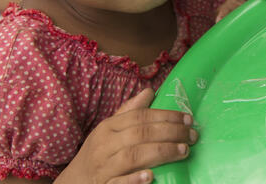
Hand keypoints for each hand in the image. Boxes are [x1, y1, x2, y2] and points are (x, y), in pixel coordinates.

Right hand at [58, 89, 196, 183]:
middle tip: (192, 136)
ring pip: (133, 156)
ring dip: (161, 152)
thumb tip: (149, 91)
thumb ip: (129, 112)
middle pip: (140, 134)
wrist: (72, 183)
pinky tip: (151, 177)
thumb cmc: (97, 153)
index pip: (140, 117)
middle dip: (170, 133)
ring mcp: (103, 167)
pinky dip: (134, 180)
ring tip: (183, 151)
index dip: (166, 116)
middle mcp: (105, 145)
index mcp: (108, 127)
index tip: (188, 118)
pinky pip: (118, 183)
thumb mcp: (109, 130)